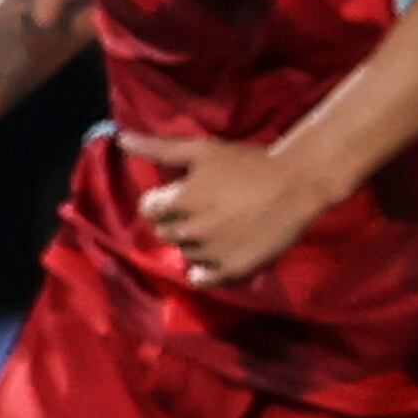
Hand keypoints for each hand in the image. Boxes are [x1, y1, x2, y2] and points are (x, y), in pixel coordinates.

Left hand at [124, 132, 326, 286]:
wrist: (296, 186)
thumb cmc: (248, 163)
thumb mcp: (202, 150)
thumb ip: (158, 148)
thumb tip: (121, 139)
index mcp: (180, 202)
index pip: (148, 210)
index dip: (162, 200)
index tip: (181, 193)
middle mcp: (192, 232)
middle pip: (164, 233)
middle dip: (177, 221)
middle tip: (203, 208)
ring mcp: (212, 254)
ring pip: (184, 254)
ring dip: (193, 242)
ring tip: (219, 225)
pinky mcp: (233, 271)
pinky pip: (202, 279)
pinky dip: (204, 269)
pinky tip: (218, 252)